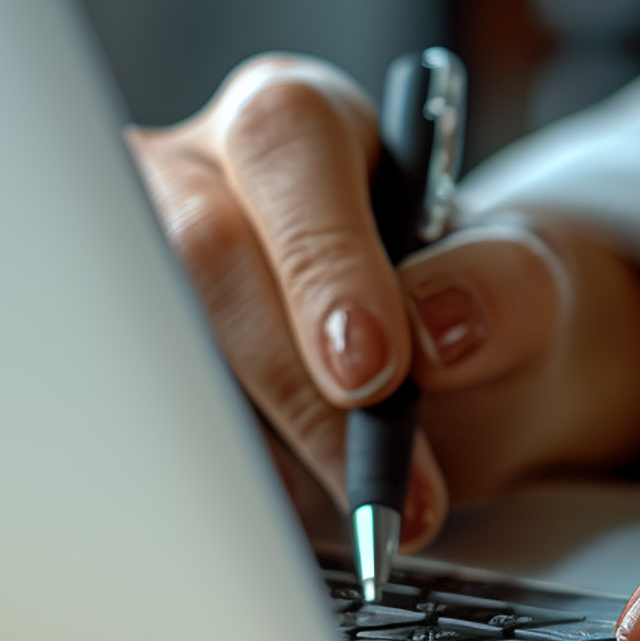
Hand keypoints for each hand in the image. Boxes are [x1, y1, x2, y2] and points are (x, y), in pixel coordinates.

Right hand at [128, 55, 639, 541]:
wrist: (444, 382)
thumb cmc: (468, 310)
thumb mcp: (527, 286)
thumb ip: (503, 287)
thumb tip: (436, 328)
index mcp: (296, 120)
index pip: (287, 148)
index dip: (322, 258)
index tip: (372, 368)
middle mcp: (193, 174)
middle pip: (200, 250)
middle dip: (290, 380)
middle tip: (369, 475)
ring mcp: (132, 266)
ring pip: (151, 343)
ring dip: (250, 444)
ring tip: (356, 509)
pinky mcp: (112, 361)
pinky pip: (133, 419)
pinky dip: (212, 477)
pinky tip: (278, 520)